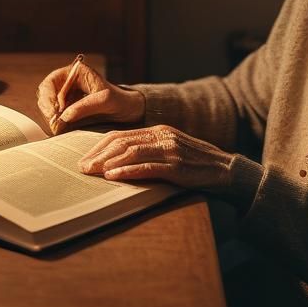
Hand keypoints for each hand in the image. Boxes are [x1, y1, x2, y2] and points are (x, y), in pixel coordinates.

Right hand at [36, 60, 144, 133]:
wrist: (127, 110)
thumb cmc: (118, 99)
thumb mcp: (105, 101)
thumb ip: (85, 106)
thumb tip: (64, 116)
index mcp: (75, 72)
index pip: (51, 81)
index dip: (48, 96)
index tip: (55, 111)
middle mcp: (67, 82)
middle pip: (45, 94)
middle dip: (47, 109)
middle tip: (54, 123)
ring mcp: (65, 97)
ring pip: (47, 106)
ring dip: (50, 117)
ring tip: (59, 127)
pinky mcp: (67, 110)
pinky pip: (54, 116)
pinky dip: (55, 123)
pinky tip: (61, 129)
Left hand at [78, 125, 232, 191]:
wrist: (226, 170)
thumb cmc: (196, 163)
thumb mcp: (171, 149)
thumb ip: (149, 150)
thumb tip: (120, 161)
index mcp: (158, 130)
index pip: (121, 134)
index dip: (99, 145)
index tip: (85, 157)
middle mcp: (161, 136)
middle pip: (121, 141)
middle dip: (98, 154)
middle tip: (81, 167)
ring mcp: (169, 150)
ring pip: (131, 151)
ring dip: (107, 162)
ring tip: (91, 172)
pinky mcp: (176, 166)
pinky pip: (147, 167)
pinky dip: (127, 171)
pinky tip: (113, 176)